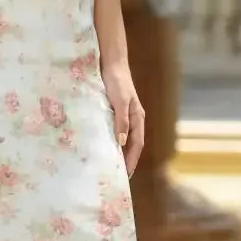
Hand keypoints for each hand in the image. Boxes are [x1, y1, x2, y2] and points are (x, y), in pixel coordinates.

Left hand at [102, 62, 144, 177]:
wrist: (111, 63)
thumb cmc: (117, 81)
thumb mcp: (120, 102)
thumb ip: (121, 121)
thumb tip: (121, 142)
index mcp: (137, 118)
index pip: (136, 145)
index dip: (131, 160)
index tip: (125, 175)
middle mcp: (132, 119)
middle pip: (131, 145)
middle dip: (126, 160)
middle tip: (117, 176)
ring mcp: (123, 116)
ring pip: (123, 139)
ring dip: (118, 152)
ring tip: (110, 166)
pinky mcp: (114, 112)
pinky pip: (114, 131)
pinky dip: (110, 141)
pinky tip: (102, 147)